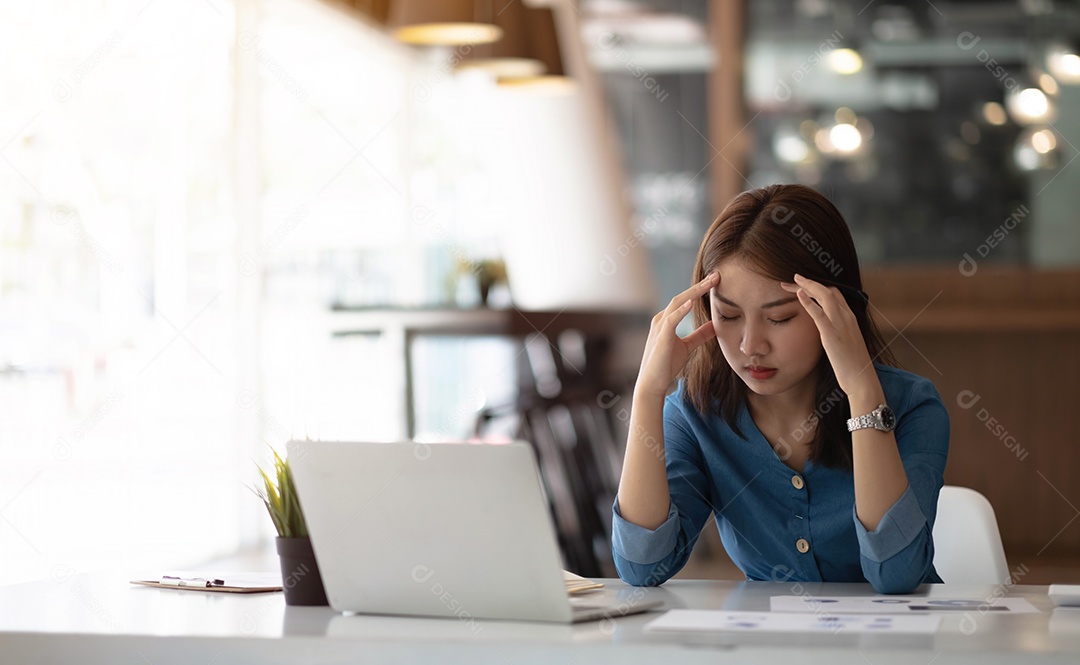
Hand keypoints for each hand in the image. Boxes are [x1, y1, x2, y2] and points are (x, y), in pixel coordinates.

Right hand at [635, 272, 718, 398]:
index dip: (700, 290)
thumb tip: (716, 324)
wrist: (653, 383)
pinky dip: (681, 311)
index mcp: (667, 320)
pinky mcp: (661, 337)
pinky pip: (671, 320)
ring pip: (677, 303)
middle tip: (717, 275)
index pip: (686, 300)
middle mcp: (661, 319)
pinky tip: (692, 302)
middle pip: (683, 297)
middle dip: (700, 286)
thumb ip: (700, 334)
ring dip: (694, 292)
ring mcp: (659, 327)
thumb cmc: (667, 365)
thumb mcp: (688, 346)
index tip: (716, 280)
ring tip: (709, 283)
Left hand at [780, 274, 876, 397]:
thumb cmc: (852, 365)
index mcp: (850, 318)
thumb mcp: (845, 343)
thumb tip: (825, 330)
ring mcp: (840, 324)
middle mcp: (847, 317)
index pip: (835, 293)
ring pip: (825, 296)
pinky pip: (819, 313)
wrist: (861, 379)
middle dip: (810, 283)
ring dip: (807, 286)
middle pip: (828, 290)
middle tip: (792, 279)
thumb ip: (836, 332)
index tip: (803, 285)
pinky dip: (808, 301)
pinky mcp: (832, 334)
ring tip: (792, 281)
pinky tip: (798, 294)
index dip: (818, 286)